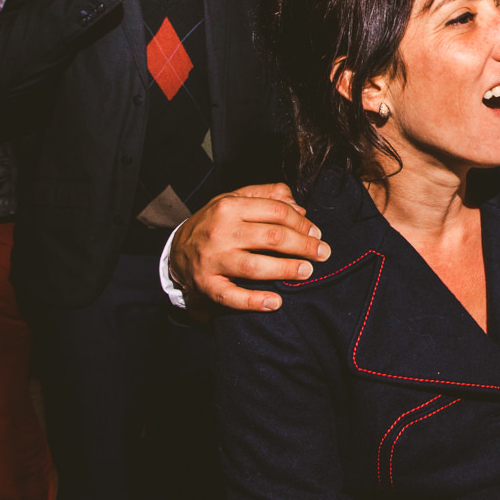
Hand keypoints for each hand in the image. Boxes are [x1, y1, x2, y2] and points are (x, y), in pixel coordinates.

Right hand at [169, 183, 330, 311]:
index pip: (277, 212)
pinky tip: (276, 302)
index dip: (302, 223)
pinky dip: (255, 302)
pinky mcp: (207, 285)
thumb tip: (300, 207)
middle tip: (322, 253)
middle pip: (272, 237)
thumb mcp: (235, 199)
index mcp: (230, 207)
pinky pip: (233, 297)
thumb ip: (267, 196)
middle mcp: (221, 232)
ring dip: (286, 269)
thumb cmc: (214, 222)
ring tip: (306, 271)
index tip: (317, 233)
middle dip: (303, 246)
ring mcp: (212, 260)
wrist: (176, 249)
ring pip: (255, 266)